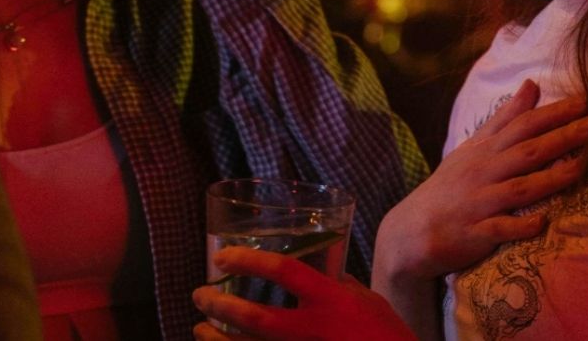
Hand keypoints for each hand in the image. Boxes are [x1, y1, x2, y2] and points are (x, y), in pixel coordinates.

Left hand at [192, 247, 415, 340]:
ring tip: (200, 329)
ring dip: (216, 340)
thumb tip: (325, 272)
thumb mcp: (369, 301)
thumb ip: (342, 286)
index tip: (224, 255)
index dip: (250, 260)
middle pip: (254, 318)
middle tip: (199, 295)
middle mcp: (313, 329)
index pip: (285, 271)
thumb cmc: (388, 336)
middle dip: (220, 306)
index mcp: (331, 301)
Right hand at [373, 80, 587, 283]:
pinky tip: (542, 222)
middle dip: (560, 138)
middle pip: (526, 152)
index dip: (552, 113)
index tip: (583, 102)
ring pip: (519, 188)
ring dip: (550, 179)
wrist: (413, 229)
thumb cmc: (451, 185)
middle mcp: (484, 173)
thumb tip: (531, 85)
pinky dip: (520, 225)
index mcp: (485, 151)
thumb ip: (505, 119)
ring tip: (579, 168)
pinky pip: (500, 229)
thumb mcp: (474, 148)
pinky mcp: (475, 233)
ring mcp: (479, 203)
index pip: (522, 125)